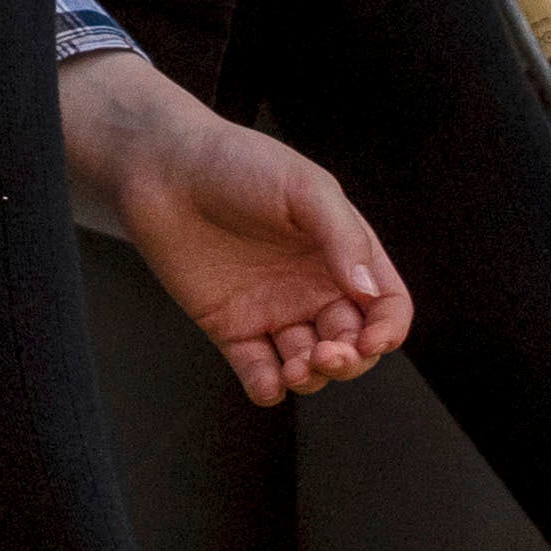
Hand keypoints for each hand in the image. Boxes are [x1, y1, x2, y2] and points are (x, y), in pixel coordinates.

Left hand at [93, 79, 411, 403]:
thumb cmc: (238, 164)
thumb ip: (342, 236)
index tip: (373, 341)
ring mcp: (273, 311)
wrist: (162, 170)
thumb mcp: (304, 188)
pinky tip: (268, 382)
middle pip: (352, 344)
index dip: (387, 329)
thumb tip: (367, 290)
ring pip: (308, 365)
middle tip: (327, 355)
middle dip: (349, 360)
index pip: (386, 306)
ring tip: (296, 368)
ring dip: (311, 377)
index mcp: (343, 254)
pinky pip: (256, 370)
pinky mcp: (230, 327)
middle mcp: (314, 288)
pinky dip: (267, 387)